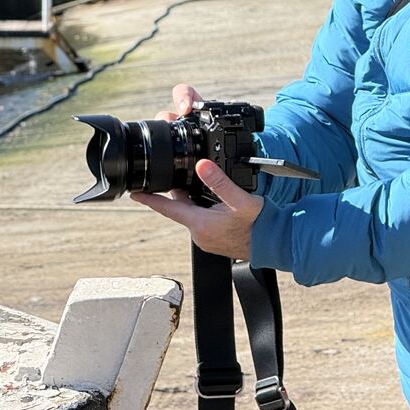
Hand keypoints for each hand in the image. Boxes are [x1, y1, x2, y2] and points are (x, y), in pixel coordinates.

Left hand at [131, 158, 262, 260]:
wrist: (276, 243)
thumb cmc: (260, 224)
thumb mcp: (240, 200)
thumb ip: (220, 182)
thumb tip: (202, 165)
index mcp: (200, 224)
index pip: (167, 209)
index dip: (149, 199)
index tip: (134, 192)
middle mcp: (200, 234)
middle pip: (180, 208)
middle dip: (178, 192)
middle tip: (182, 173)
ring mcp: (207, 239)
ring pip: (192, 213)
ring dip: (193, 199)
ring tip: (202, 184)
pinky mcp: (215, 240)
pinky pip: (202, 220)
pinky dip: (203, 208)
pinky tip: (215, 201)